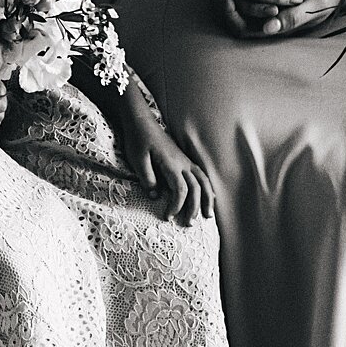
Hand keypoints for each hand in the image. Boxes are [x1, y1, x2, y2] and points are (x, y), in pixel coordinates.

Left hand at [116, 106, 212, 225]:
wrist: (141, 121)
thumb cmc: (137, 139)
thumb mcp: (137, 159)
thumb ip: (146, 177)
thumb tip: (155, 196)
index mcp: (171, 164)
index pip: (180, 189)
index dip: (176, 206)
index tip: (168, 217)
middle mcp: (182, 163)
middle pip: (196, 188)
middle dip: (194, 208)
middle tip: (188, 224)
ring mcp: (185, 160)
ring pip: (204, 181)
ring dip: (207, 199)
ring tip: (208, 216)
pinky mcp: (184, 159)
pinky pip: (202, 175)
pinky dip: (207, 188)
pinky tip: (208, 197)